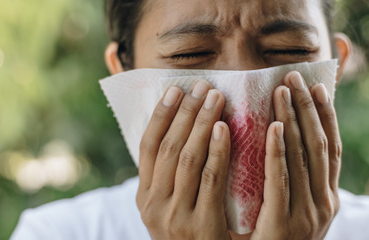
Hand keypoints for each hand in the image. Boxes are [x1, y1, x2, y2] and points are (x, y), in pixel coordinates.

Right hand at [136, 81, 231, 239]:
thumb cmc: (192, 233)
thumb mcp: (171, 207)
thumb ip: (171, 178)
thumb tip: (183, 131)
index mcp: (144, 197)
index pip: (147, 147)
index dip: (160, 116)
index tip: (174, 90)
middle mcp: (153, 205)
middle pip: (168, 147)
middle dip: (184, 112)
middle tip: (201, 85)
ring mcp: (175, 216)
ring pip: (187, 158)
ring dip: (200, 123)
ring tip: (215, 97)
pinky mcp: (201, 226)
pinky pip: (210, 179)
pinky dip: (216, 150)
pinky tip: (224, 128)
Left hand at [246, 71, 340, 239]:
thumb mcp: (289, 207)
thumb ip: (286, 177)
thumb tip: (278, 138)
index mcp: (326, 197)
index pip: (329, 147)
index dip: (325, 115)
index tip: (316, 86)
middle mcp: (323, 203)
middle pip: (318, 145)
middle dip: (307, 108)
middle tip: (293, 77)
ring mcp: (307, 216)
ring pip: (302, 157)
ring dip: (294, 120)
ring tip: (282, 90)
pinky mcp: (283, 226)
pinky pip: (281, 181)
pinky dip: (280, 152)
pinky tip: (274, 127)